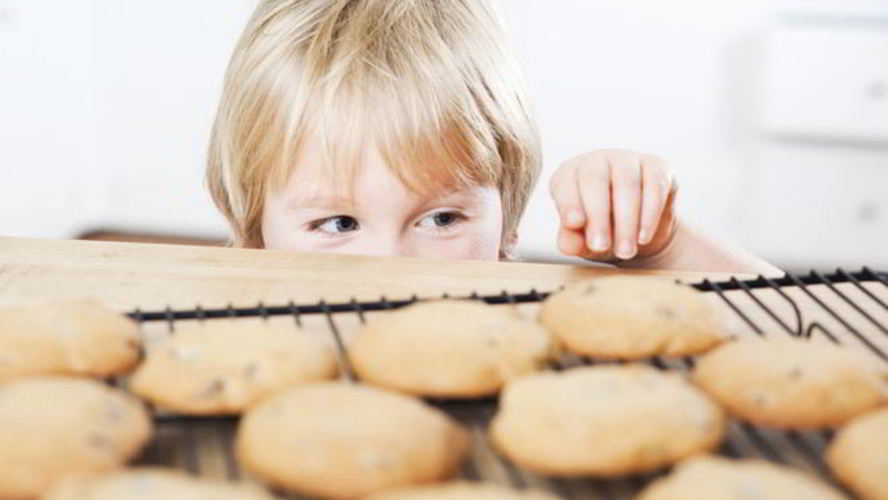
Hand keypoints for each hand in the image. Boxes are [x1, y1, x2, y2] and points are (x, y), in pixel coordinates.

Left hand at [549, 149, 677, 261]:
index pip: (564, 183)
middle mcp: (597, 160)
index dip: (568, 202)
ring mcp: (628, 159)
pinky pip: (655, 186)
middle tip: (600, 246)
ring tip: (624, 251)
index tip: (574, 223)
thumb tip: (568, 245)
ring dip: (626, 221)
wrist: (640, 231)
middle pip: (594, 179)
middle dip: (598, 216)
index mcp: (570, 174)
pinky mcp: (657, 166)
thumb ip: (572, 241)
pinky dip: (649, 215)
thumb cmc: (602, 230)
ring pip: (627, 184)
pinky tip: (643, 237)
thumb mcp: (583, 240)